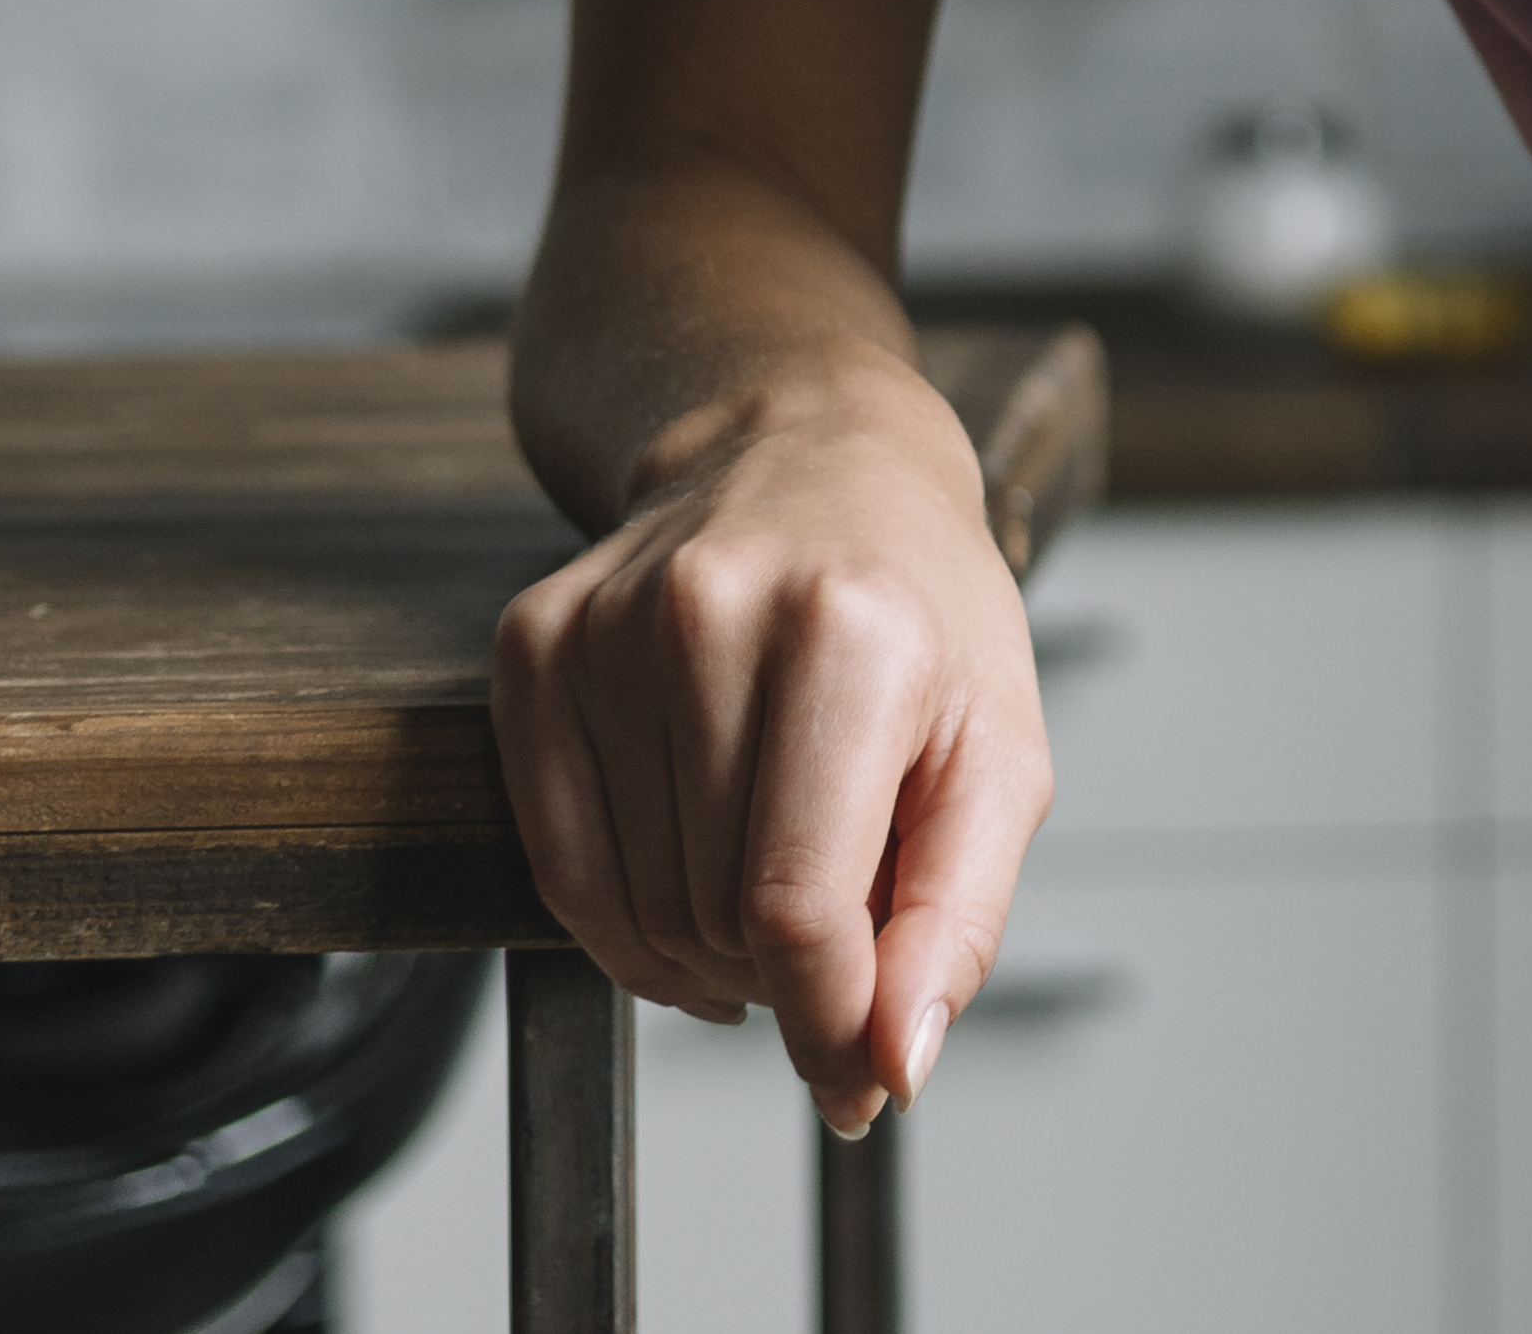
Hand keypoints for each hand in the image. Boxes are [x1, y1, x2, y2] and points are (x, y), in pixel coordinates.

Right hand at [488, 366, 1054, 1132]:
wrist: (819, 457)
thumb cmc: (921, 614)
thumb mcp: (998, 753)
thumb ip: (955, 922)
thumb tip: (888, 1068)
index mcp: (852, 632)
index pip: (799, 905)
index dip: (827, 1022)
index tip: (856, 1074)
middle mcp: (711, 615)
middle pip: (715, 915)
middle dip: (783, 974)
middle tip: (835, 931)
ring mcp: (604, 627)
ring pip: (634, 907)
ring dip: (706, 950)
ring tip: (774, 886)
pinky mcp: (533, 647)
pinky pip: (557, 866)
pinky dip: (624, 923)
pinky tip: (690, 888)